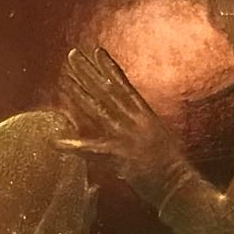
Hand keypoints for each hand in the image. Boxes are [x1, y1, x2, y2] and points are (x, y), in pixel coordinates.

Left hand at [58, 47, 195, 209]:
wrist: (177, 182)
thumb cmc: (170, 164)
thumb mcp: (158, 135)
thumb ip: (142, 123)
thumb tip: (132, 114)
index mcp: (144, 114)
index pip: (124, 85)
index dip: (110, 67)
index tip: (97, 51)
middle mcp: (135, 119)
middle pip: (108, 90)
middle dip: (89, 72)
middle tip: (72, 54)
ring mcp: (126, 135)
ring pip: (99, 108)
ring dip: (80, 93)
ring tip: (65, 78)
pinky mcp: (119, 154)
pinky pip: (91, 149)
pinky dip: (73, 146)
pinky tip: (56, 142)